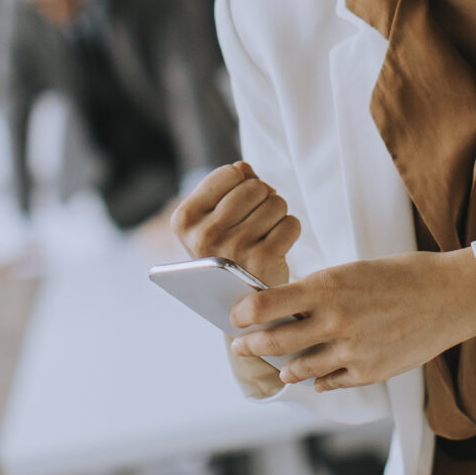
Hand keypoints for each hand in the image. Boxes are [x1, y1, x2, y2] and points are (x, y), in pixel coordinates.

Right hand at [169, 161, 298, 286]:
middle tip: (255, 222)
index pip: (231, 172)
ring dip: (276, 216)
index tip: (238, 206)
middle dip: (263, 199)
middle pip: (255, 187)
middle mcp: (205, 234)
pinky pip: (291, 223)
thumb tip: (245, 169)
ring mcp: (234, 248)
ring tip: (263, 236)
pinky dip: (289, 231)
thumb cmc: (227, 252)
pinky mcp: (263, 261)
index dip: (243, 183)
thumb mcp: (212, 219)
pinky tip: (276, 247)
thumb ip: (226, 187)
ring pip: (276, 203)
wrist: (239, 305)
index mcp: (184, 219)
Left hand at [228, 249, 475, 391]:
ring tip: (279, 366)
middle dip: (250, 347)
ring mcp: (351, 351)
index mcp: (328, 287)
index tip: (236, 316)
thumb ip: (319, 292)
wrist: (452, 295)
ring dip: (284, 368)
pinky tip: (315, 376)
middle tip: (240, 348)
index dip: (243, 314)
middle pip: (274, 342)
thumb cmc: (403, 275)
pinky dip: (318, 379)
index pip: (265, 305)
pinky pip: (329, 382)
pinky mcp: (369, 373)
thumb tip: (284, 308)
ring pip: (298, 368)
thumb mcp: (354, 271)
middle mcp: (335, 321)